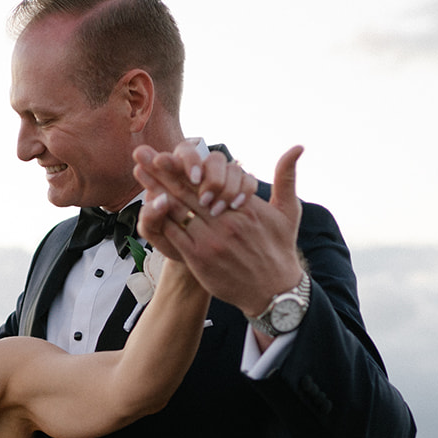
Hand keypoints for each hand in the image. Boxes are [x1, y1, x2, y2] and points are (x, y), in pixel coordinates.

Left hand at [134, 143, 306, 324]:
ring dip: (156, 189)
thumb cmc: (279, 249)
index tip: (167, 151)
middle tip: (143, 153)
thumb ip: (287, 177)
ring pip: (179, 209)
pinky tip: (148, 205)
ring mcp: (212, 239)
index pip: (210, 180)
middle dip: (163, 170)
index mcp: (244, 206)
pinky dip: (161, 219)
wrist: (274, 291)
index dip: (186, 164)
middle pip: (188, 190)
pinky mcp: (200, 258)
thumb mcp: (289, 211)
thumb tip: (298, 147)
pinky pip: (176, 234)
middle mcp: (227, 220)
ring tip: (140, 172)